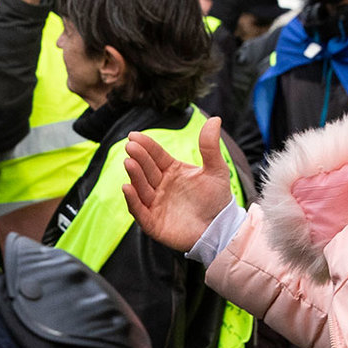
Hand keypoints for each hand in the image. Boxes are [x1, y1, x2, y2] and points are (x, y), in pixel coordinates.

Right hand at [122, 117, 235, 252]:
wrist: (220, 229)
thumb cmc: (217, 199)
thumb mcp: (216, 170)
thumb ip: (210, 146)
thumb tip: (215, 118)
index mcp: (172, 171)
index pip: (155, 155)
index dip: (145, 145)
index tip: (134, 135)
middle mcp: (160, 186)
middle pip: (146, 169)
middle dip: (138, 158)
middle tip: (131, 146)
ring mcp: (155, 204)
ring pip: (141, 187)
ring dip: (134, 175)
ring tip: (129, 163)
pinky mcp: (153, 222)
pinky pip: (139, 210)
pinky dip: (132, 200)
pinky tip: (127, 188)